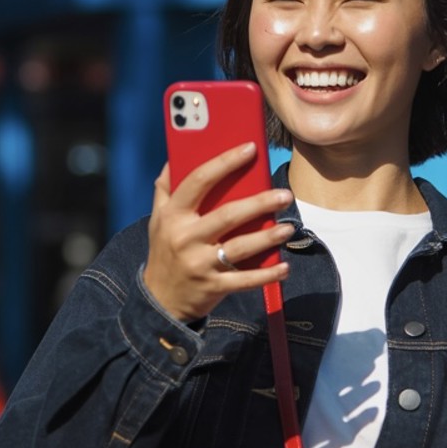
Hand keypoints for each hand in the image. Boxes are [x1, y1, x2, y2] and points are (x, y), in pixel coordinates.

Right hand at [144, 144, 294, 321]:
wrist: (159, 299)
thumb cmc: (165, 249)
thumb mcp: (158, 218)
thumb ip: (166, 187)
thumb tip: (176, 154)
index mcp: (173, 215)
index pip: (199, 181)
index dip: (225, 163)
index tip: (250, 148)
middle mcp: (185, 238)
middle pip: (227, 215)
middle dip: (259, 203)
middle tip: (285, 194)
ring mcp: (199, 264)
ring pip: (240, 248)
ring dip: (267, 238)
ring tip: (288, 228)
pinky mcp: (213, 287)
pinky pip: (244, 280)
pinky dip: (266, 275)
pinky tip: (284, 267)